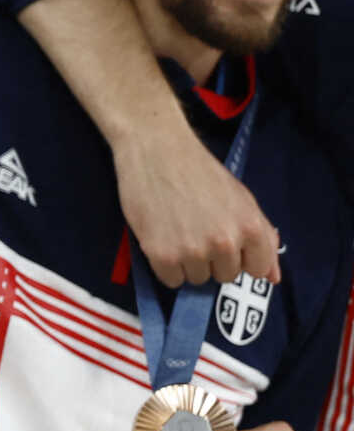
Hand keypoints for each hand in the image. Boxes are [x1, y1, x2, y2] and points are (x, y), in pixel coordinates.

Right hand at [113, 124, 281, 286]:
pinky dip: (166, 267)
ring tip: (178, 233)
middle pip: (225, 276)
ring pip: (197, 279)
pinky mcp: (161, 254)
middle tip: (197, 231)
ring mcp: (192, 250)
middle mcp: (225, 243)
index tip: (227, 243)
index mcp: (250, 227)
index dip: (241, 257)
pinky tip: (163, 241)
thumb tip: (273, 277)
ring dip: (188, 263)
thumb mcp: (242, 199)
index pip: (257, 270)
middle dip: (213, 259)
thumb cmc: (200, 172)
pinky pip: (171, 280)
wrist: (157, 150)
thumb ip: (262, 238)